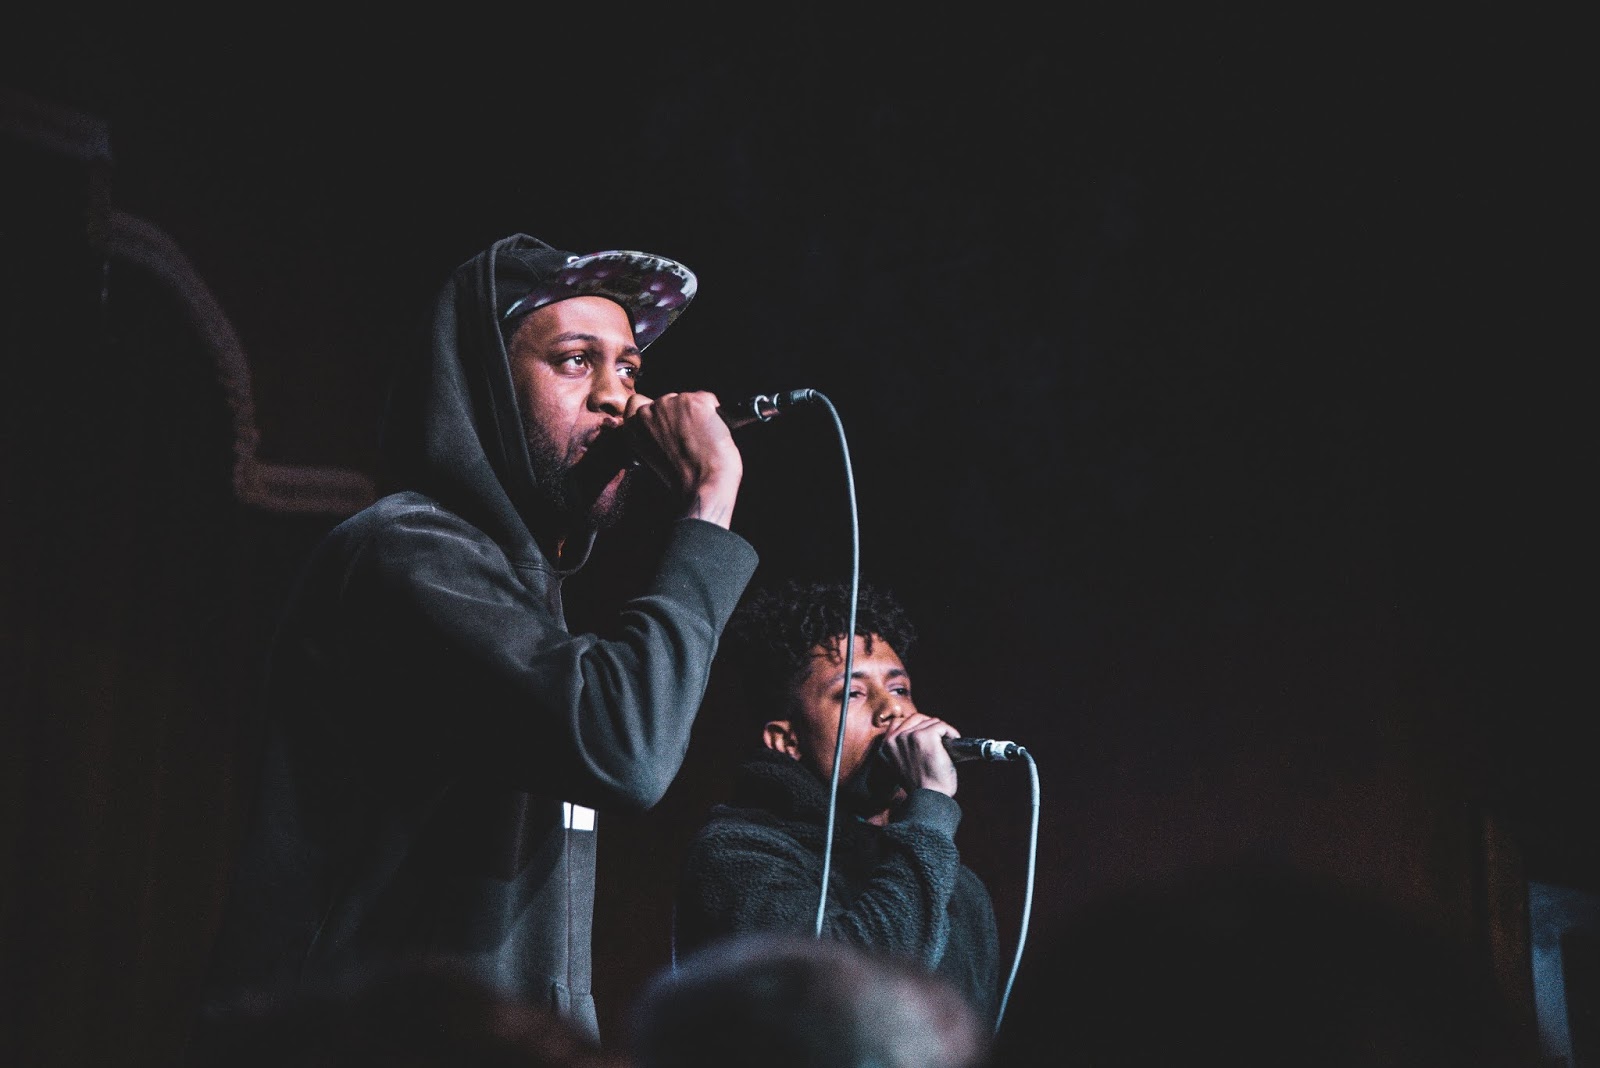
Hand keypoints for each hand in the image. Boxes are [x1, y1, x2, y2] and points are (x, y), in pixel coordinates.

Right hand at [624, 391, 742, 527]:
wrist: (703, 485)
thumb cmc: (682, 478)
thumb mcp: (653, 455)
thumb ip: (653, 434)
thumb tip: (668, 422)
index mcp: (633, 426)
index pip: (637, 402)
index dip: (656, 413)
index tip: (668, 424)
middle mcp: (649, 410)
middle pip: (668, 399)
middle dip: (680, 414)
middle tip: (691, 438)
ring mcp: (673, 403)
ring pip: (688, 398)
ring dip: (697, 413)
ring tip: (702, 439)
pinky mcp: (696, 401)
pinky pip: (709, 400)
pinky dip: (715, 414)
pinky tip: (713, 433)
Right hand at [879, 712, 959, 797]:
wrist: (930, 798)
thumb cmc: (920, 785)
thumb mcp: (901, 765)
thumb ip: (902, 748)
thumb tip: (914, 733)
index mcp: (887, 745)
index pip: (899, 721)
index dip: (915, 726)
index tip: (926, 734)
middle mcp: (896, 738)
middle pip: (917, 718)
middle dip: (930, 727)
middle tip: (940, 739)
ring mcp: (910, 736)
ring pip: (931, 721)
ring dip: (941, 731)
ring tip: (947, 743)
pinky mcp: (926, 736)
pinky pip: (942, 726)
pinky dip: (951, 732)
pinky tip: (953, 741)